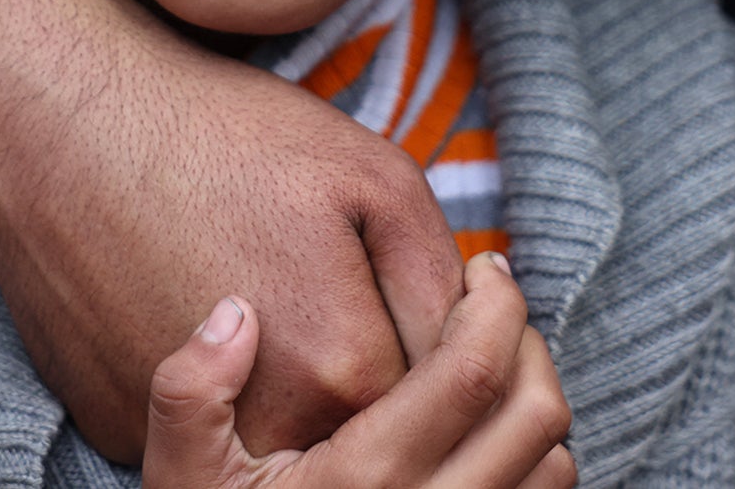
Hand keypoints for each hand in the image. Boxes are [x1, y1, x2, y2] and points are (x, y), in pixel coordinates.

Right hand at [0, 0, 465, 462]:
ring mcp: (183, 444)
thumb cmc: (227, 135)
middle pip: (377, 436)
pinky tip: (230, 316)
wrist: (64, 126)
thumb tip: (476, 338)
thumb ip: (442, 276)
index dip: (469, 345)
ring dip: (325, 400)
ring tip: (313, 308)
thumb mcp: (376, 177)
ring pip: (298, 449)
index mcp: (345, 370)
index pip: (451, 397)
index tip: (466, 295)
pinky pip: (216, 437)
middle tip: (391, 301)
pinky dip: (237, 399)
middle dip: (406, 380)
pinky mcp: (121, 433)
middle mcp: (269, 434)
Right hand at [145, 255, 576, 488]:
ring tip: (492, 367)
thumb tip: (236, 313)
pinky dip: (534, 462)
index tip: (485, 268)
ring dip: (534, 404)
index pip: (475, 370)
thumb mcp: (180, 476)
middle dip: (529, 341)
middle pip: (538, 414)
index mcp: (366, 479)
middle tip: (492, 309)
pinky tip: (487, 433)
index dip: (499, 303)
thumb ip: (190, 391)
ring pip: (555, 468)